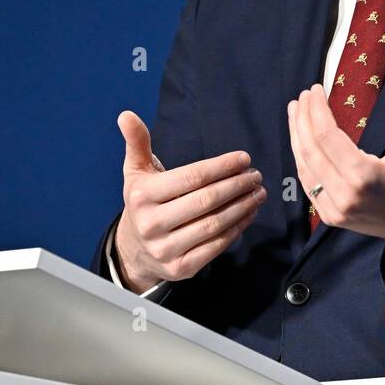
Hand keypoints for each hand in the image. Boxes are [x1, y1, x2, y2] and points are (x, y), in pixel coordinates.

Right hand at [112, 110, 264, 289]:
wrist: (135, 250)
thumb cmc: (144, 202)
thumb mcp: (136, 172)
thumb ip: (137, 143)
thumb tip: (126, 115)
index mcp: (143, 196)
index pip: (192, 177)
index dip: (221, 167)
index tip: (244, 158)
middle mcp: (152, 224)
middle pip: (206, 201)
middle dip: (237, 185)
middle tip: (255, 175)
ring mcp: (166, 249)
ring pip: (215, 224)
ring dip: (243, 206)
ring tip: (258, 192)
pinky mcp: (181, 269)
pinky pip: (216, 246)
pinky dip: (238, 228)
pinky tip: (249, 213)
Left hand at [288, 84, 384, 244]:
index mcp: (364, 176)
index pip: (326, 136)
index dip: (316, 110)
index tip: (315, 90)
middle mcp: (344, 194)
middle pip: (310, 149)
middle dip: (302, 119)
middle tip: (302, 96)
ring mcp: (335, 209)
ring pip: (304, 167)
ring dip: (296, 137)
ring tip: (295, 113)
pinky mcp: (332, 216)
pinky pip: (308, 184)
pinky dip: (301, 160)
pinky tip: (300, 142)